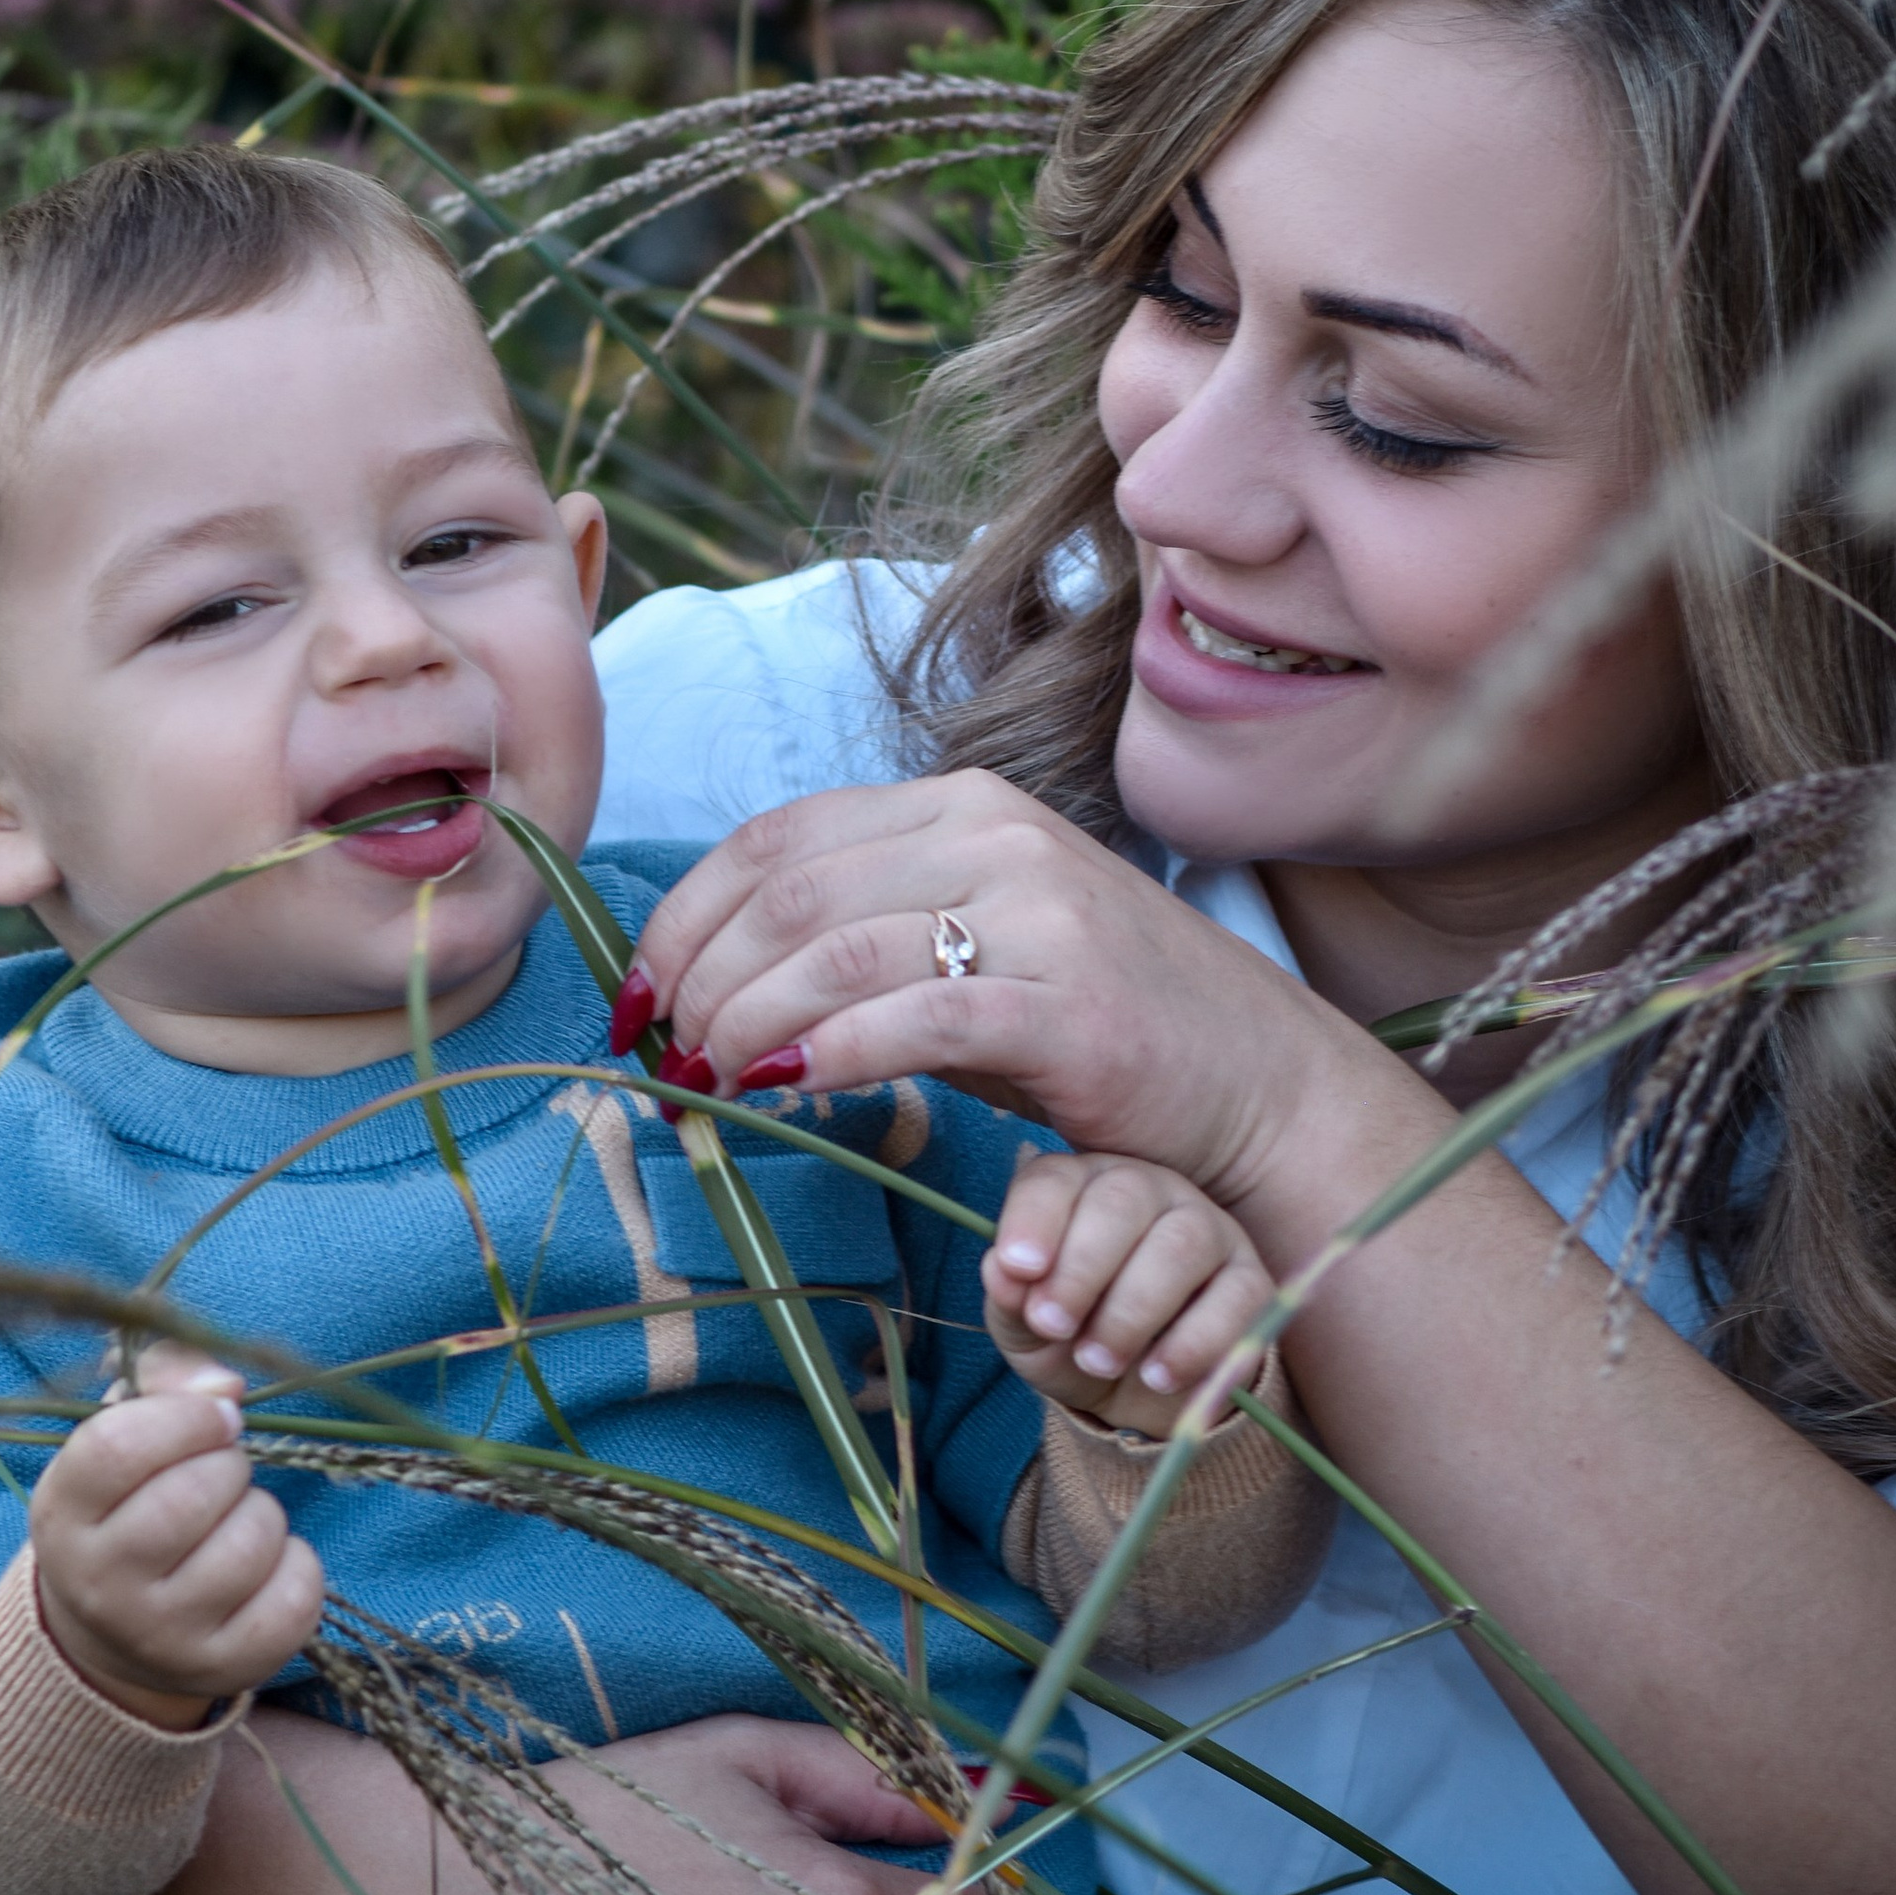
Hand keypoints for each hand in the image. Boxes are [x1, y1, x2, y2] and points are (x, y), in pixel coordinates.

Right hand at [31, 1337, 322, 1727]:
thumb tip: (226, 1387)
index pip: (117, 1447)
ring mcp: (161, 1636)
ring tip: (235, 1523)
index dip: (185, 1417)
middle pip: (194, 1494)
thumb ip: (166, 1380)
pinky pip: (296, 1594)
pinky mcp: (222, 1667)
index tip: (216, 1417)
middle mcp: (101, 1585)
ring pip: (252, 1541)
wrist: (114, 1636)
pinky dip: (297, 1565)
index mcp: (63, 1516)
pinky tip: (266, 1566)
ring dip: (261, 1514)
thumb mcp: (121, 1436)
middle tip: (219, 1476)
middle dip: (227, 1465)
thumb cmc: (127, 1509)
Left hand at [626, 773, 1338, 1215]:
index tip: (637, 995)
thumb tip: (713, 978)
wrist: (1259, 1080)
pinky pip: (915, 1019)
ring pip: (834, 953)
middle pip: (788, 893)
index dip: (684, 917)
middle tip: (661, 1055)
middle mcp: (997, 835)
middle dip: (697, 979)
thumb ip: (866, 934)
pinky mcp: (1068, 1004)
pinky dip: (830, 1055)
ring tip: (703, 1081)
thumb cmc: (1098, 1024)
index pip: (777, 838)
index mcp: (964, 803)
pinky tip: (784, 1091)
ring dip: (742, 1024)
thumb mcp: (977, 944)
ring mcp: (1038, 913)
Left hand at [985, 1145, 1272, 1436]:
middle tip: (1055, 1327)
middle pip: (1123, 1201)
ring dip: (1132, 1311)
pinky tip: (1157, 1377)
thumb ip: (1009, 1297)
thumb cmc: (1070, 1339)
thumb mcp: (1025, 1328)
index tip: (1020, 1271)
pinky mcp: (1250, 1280)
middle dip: (1081, 1269)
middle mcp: (1148, 1190)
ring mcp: (1207, 1228)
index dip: (1034, 1222)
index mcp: (1080, 1187)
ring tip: (1100, 1360)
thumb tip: (1003, 1269)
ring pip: (1181, 1245)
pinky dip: (1194, 1344)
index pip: (1056, 1180)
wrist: (1135, 1393)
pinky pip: (1237, 1298)